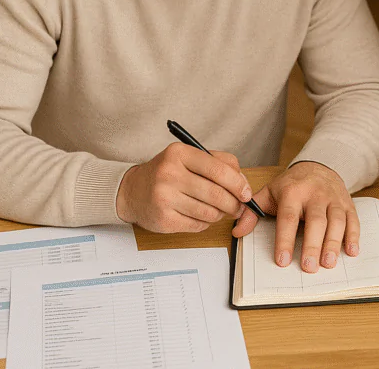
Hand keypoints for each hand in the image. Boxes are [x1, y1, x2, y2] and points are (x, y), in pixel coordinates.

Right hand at [115, 142, 252, 232]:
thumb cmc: (166, 173)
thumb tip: (243, 182)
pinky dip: (205, 223)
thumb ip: (219, 163)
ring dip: (219, 214)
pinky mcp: (163, 220)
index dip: (238, 183)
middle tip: (238, 206)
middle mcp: (169, 174)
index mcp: (179, 154)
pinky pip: (198, 225)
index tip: (246, 192)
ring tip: (216, 209)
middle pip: (216, 194)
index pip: (219, 170)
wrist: (132, 191)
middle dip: (233, 203)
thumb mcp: (189, 157)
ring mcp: (165, 198)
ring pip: (210, 213)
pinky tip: (199, 215)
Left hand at [232, 161, 358, 273]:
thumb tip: (237, 232)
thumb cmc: (291, 185)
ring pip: (336, 221)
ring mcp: (333, 199)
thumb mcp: (269, 193)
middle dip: (312, 245)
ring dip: (333, 242)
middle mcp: (315, 194)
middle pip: (315, 221)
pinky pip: (353, 219)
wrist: (319, 166)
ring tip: (328, 263)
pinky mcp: (347, 203)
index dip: (285, 240)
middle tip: (309, 267)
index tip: (282, 261)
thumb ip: (252, 213)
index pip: (288, 217)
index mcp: (292, 192)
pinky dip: (354, 236)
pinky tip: (351, 251)